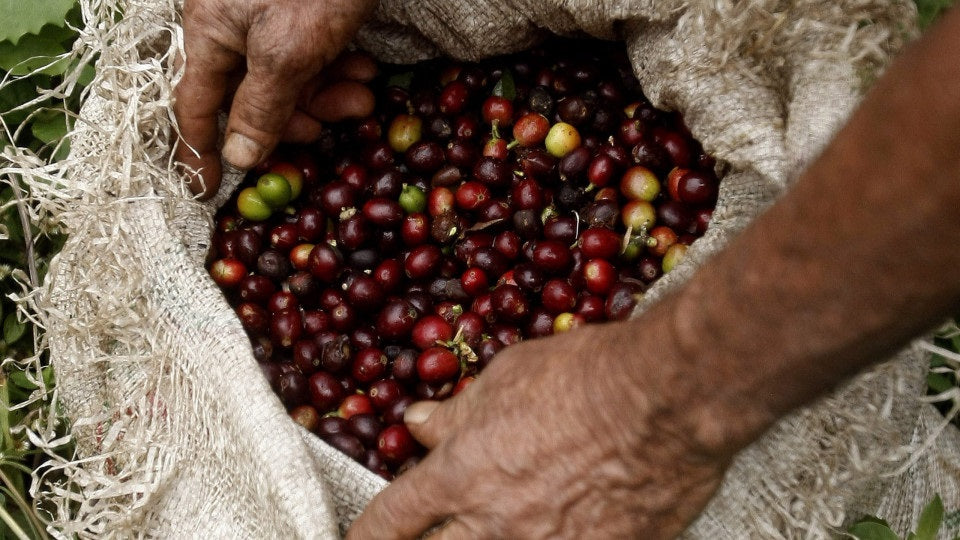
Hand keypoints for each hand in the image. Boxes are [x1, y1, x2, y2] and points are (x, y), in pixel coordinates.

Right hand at [174, 0, 378, 197]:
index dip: (200, 151)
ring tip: (361, 96)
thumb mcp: (286, 50)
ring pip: (288, 80)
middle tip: (322, 131)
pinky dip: (336, 70)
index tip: (205, 192)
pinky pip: (310, 55)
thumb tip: (238, 157)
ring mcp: (266, 19)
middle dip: (292, 120)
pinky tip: (363, 70)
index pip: (196, 105)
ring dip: (326, 97)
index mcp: (210, 32)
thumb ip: (261, 106)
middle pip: (251, 98)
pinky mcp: (301, 10)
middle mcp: (231, 28)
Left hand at [348, 314, 731, 538]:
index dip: (366, 535)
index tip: (360, 538)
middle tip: (427, 533)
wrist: (665, 400)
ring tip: (502, 519)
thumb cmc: (583, 376)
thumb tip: (419, 425)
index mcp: (461, 474)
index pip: (390, 521)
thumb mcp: (506, 378)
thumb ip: (457, 414)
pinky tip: (555, 524)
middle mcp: (495, 524)